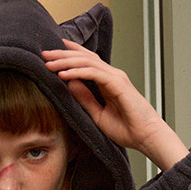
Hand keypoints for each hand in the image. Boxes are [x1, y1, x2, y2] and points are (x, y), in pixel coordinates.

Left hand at [42, 39, 187, 171]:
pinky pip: (94, 73)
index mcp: (107, 81)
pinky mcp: (118, 84)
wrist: (145, 136)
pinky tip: (64, 74)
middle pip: (84, 57)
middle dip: (63, 54)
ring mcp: (116, 77)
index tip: (53, 53)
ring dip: (66, 61)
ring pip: (87, 62)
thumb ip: (84, 98)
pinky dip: (77, 72)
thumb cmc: (127, 129)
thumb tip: (69, 83)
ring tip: (49, 63)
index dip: (70, 53)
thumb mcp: (97, 114)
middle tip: (44, 54)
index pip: (87, 61)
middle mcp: (112, 75)